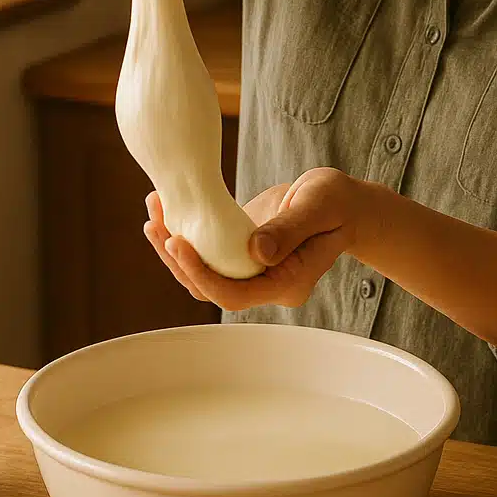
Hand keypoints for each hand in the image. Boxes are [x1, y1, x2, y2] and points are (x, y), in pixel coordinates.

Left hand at [143, 167, 363, 311]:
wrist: (343, 204)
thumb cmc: (337, 203)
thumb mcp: (319, 206)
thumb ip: (290, 228)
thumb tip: (256, 252)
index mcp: (286, 284)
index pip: (233, 294)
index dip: (201, 273)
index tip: (177, 242)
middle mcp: (264, 285)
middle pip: (208, 288)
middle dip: (177, 260)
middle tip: (155, 224)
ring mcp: (251, 272)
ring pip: (201, 273)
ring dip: (172, 248)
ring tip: (153, 213)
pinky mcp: (240, 254)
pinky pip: (206, 254)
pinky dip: (184, 234)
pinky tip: (166, 208)